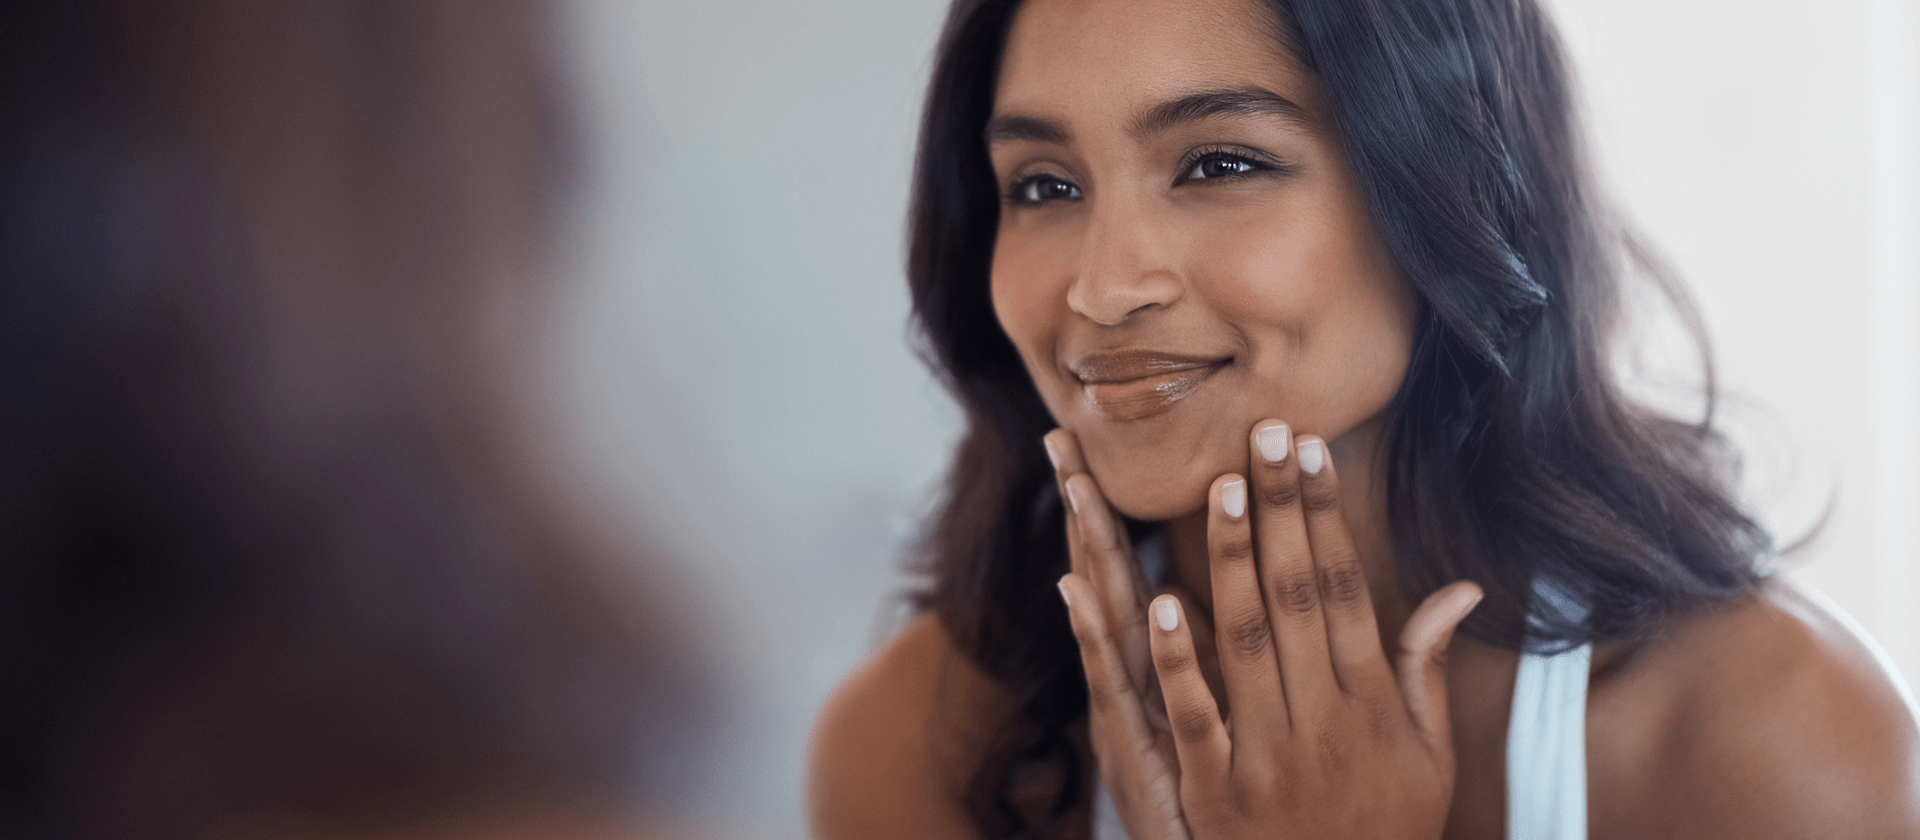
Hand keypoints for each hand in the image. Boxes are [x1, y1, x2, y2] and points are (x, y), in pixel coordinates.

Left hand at [1058, 421, 1482, 839]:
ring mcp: (1271, 758)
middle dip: (1282, 511)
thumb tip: (1459, 589)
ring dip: (1234, 563)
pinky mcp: (1218, 795)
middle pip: (1298, 597)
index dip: (1326, 518)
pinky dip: (1179, 660)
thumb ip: (1425, 669)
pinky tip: (1160, 600)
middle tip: (1263, 434)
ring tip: (1221, 488)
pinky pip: (1196, 716)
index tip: (1310, 453)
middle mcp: (1327, 722)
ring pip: (1248, 643)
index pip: (1345, 590)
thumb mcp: (1428, 757)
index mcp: (1375, 704)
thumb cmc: (1385, 829)